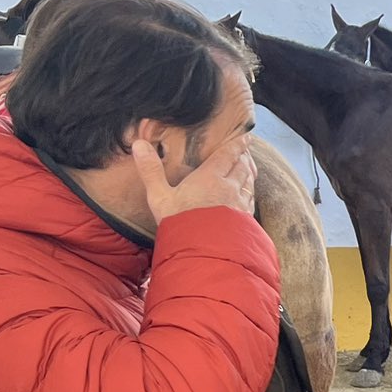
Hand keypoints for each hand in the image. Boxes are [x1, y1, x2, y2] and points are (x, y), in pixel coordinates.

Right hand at [130, 130, 255, 223]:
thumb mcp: (159, 197)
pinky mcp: (246, 221)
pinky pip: (251, 202)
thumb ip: (151, 170)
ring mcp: (240, 205)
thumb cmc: (179, 224)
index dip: (237, 145)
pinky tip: (247, 198)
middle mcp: (230, 188)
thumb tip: (139, 144)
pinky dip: (250, 194)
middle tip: (244, 153)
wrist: (202, 254)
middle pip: (243, 167)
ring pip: (249, 184)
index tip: (245, 137)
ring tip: (248, 171)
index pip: (228, 155)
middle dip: (244, 158)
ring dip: (249, 175)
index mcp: (211, 177)